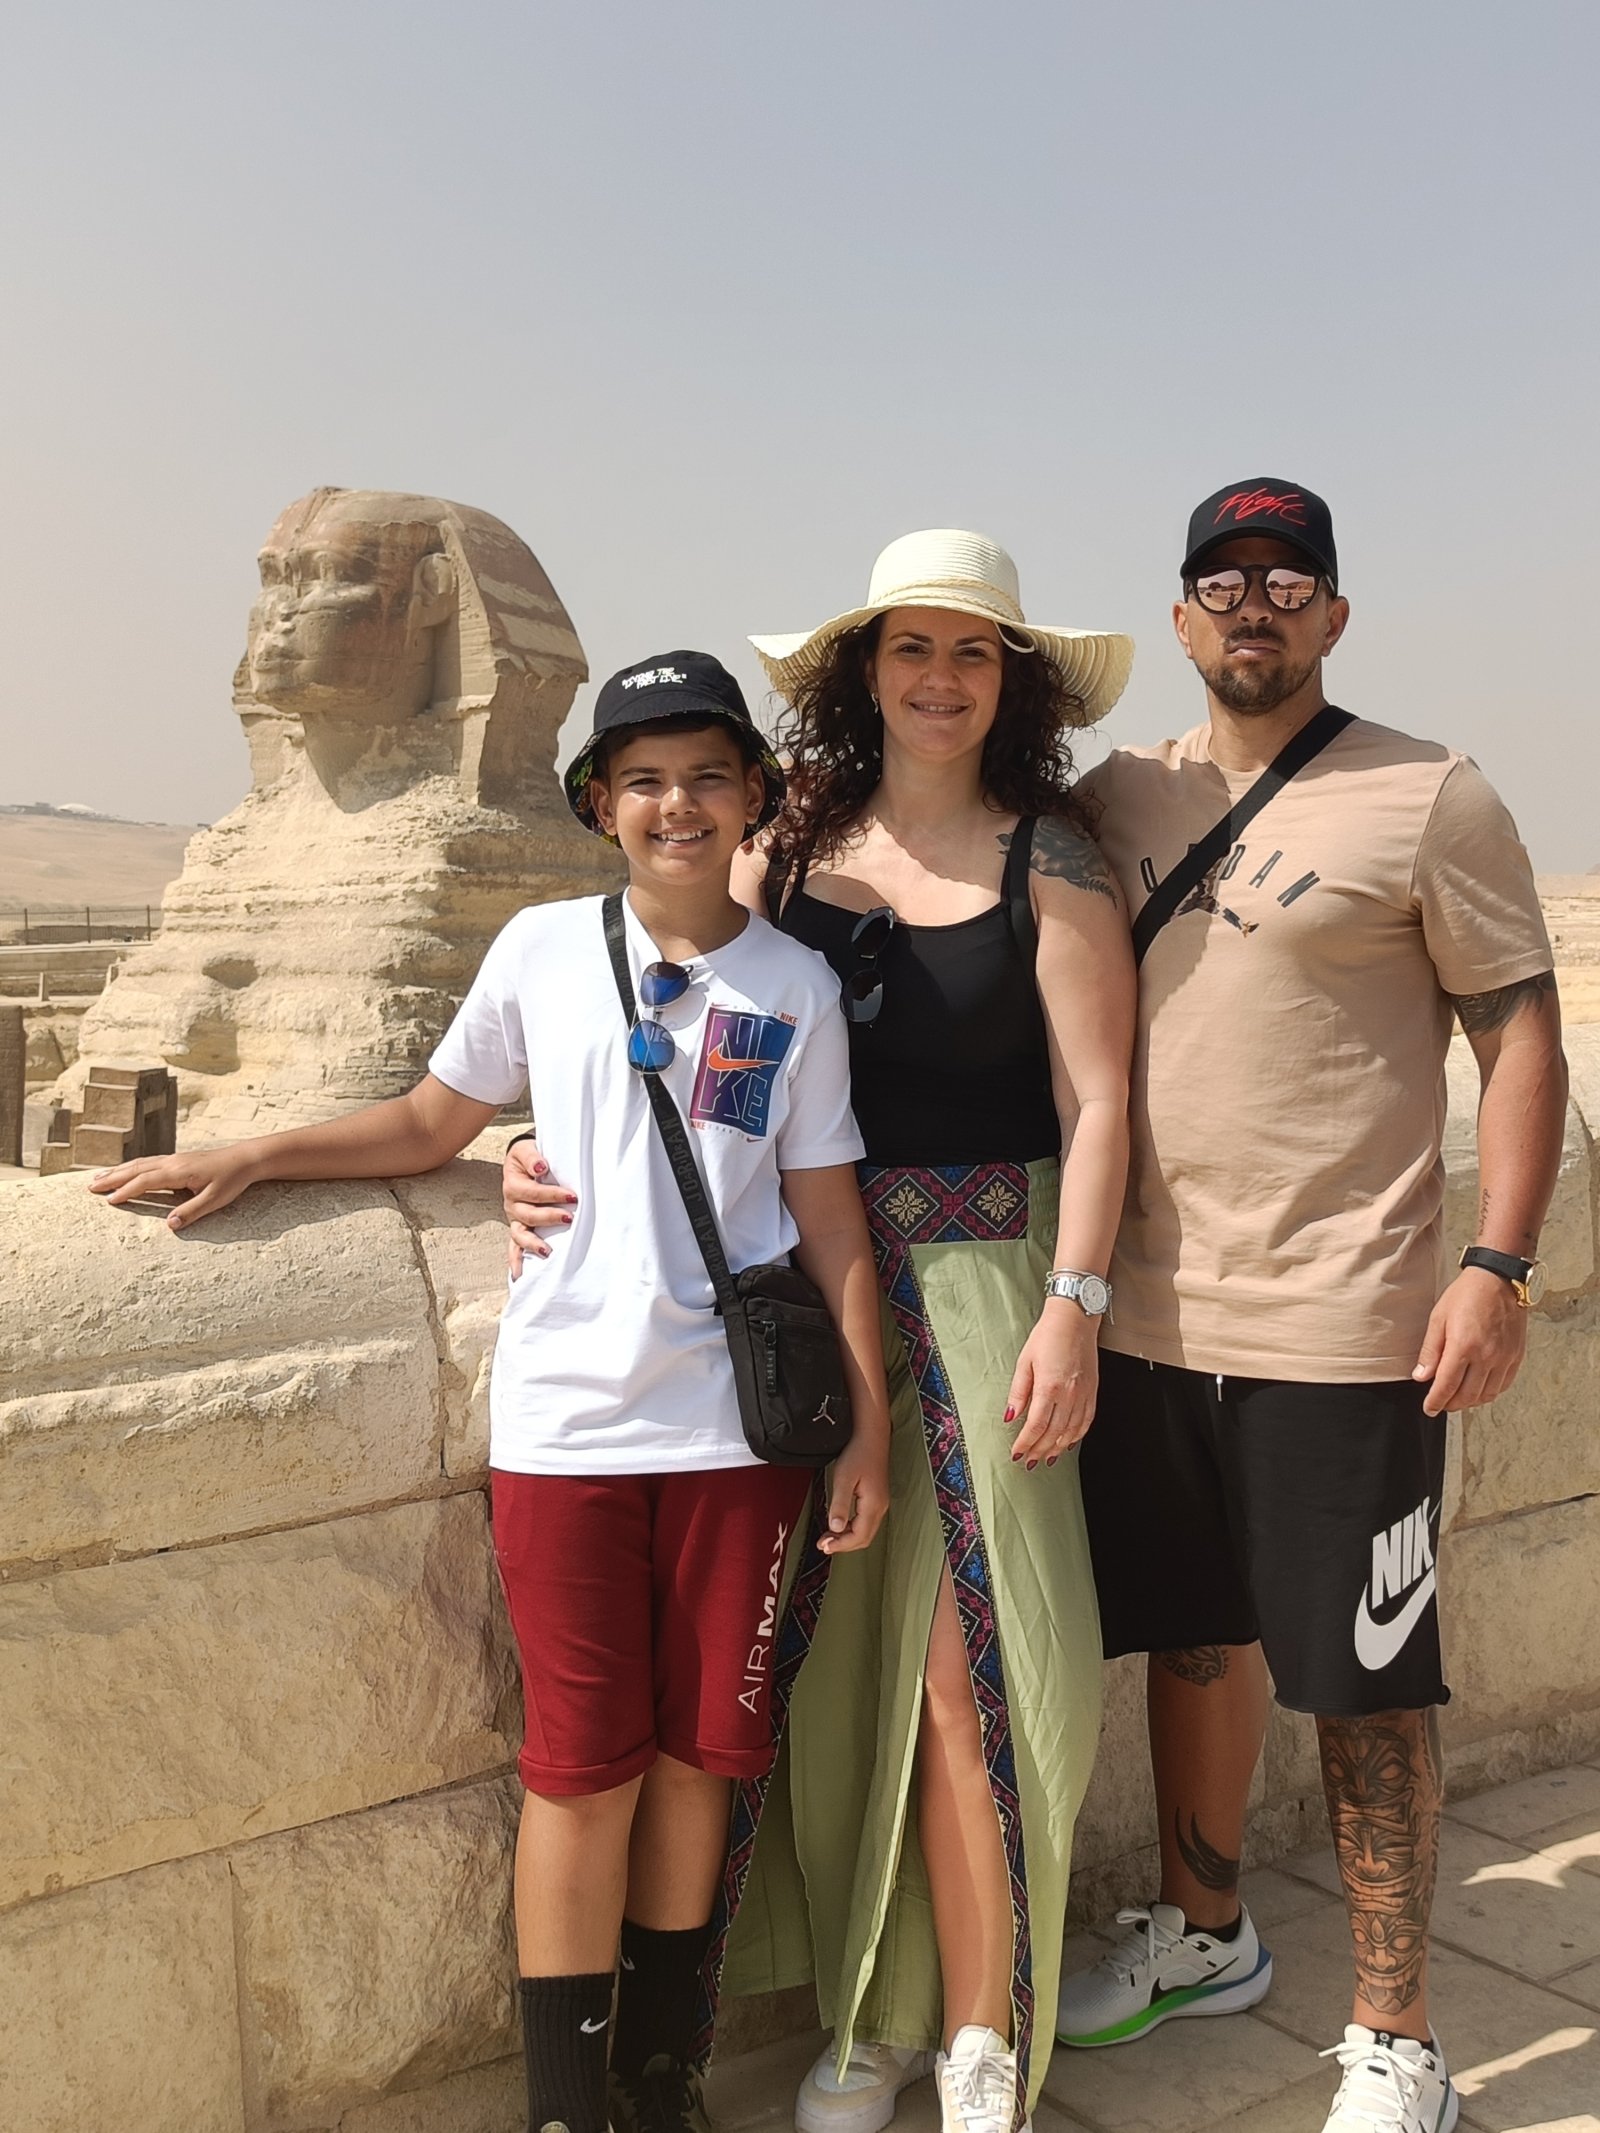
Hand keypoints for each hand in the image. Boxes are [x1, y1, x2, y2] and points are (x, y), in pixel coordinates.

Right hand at [88, 1146, 259, 1230]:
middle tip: (90, 1187)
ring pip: (140, 1163)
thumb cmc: (232, 1180)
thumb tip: (169, 1225)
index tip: (109, 1201)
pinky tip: (127, 1170)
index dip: (126, 1191)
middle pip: (135, 1169)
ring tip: (99, 1177)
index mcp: (177, 1172)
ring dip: (118, 1170)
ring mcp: (174, 1158)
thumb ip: (192, 1212)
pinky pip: (148, 1161)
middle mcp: (172, 1162)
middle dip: (112, 1178)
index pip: (145, 1182)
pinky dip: (132, 1166)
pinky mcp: (178, 1159)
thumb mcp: (215, 1200)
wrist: (245, 1159)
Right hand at [502, 1135, 575, 1273]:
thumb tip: (541, 1166)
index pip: (533, 1192)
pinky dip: (515, 1260)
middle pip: (528, 1215)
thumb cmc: (530, 1156)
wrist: (524, 1160)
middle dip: (549, 1217)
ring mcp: (514, 1218)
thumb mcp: (528, 1148)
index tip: (573, 1196)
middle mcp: (511, 1204)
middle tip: (570, 1217)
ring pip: (520, 1234)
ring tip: (546, 1251)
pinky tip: (519, 1274)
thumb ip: (533, 1156)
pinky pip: (514, 1247)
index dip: (552, 1194)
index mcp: (513, 1184)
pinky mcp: (518, 1228)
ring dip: (533, 1243)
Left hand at [816, 1440, 889, 1554]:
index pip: (859, 1536)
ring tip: (828, 1537)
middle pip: (864, 1538)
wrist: (871, 1437)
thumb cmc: (858, 1454)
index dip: (841, 1545)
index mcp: (873, 1505)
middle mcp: (880, 1507)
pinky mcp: (876, 1499)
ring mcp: (880, 1503)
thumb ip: (840, 1504)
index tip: (824, 1546)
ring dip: (847, 1538)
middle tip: (824, 1545)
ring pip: (865, 1531)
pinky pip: (865, 1522)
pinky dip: (851, 1528)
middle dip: (844, 1545)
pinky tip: (838, 1525)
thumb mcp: (844, 1478)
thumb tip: (834, 1528)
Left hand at [1006, 1300, 1099, 1467]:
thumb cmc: (1048, 1335)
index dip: (1025, 1443)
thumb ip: (1018, 1392)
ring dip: (1058, 1448)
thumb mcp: (1024, 1361)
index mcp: (1049, 1387)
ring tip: (1047, 1458)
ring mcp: (1083, 1394)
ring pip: (1071, 1431)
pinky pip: (1086, 1421)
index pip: (1036, 1426)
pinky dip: (1077, 1436)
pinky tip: (1068, 1442)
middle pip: (1053, 1433)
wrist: (1075, 1319)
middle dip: (1039, 1450)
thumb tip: (1010, 1416)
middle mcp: (1069, 1394)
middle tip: (1029, 1461)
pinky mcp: (1092, 1391)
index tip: (1017, 1453)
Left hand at [1412, 1267, 1528, 1414]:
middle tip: (1441, 1404)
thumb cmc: (1466, 1295)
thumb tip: (1421, 1376)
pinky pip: (1503, 1385)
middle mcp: (1486, 1356)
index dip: (1436, 1402)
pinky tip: (1479, 1388)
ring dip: (1470, 1401)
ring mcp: (1504, 1358)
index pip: (1447, 1386)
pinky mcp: (1516, 1356)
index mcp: (1463, 1346)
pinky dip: (1489, 1392)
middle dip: (1451, 1404)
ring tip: (1458, 1397)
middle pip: (1467, 1395)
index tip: (1429, 1409)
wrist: (1499, 1279)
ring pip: (1486, 1394)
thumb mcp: (1438, 1318)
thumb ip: (1430, 1351)